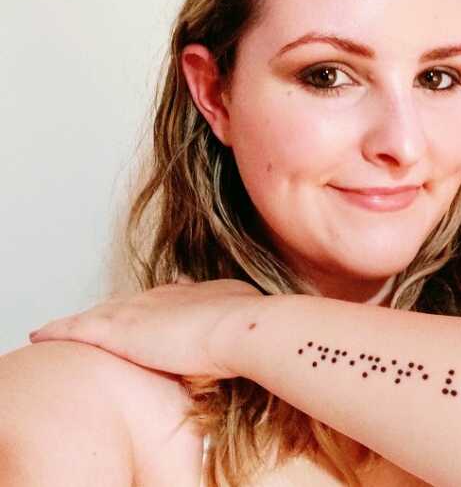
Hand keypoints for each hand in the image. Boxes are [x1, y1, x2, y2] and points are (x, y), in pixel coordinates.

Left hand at [28, 276, 263, 379]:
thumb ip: (240, 308)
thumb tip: (247, 310)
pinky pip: (79, 329)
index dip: (154, 304)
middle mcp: (164, 295)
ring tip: (65, 326)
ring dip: (84, 319)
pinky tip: (42, 333)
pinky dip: (60, 329)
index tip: (150, 308)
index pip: (166, 297)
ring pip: (101, 313)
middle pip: (131, 303)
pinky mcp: (120, 330)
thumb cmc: (252, 327)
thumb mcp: (250, 309)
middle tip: (102, 319)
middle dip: (116, 311)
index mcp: (194, 292)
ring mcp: (141, 310)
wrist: (244, 329)